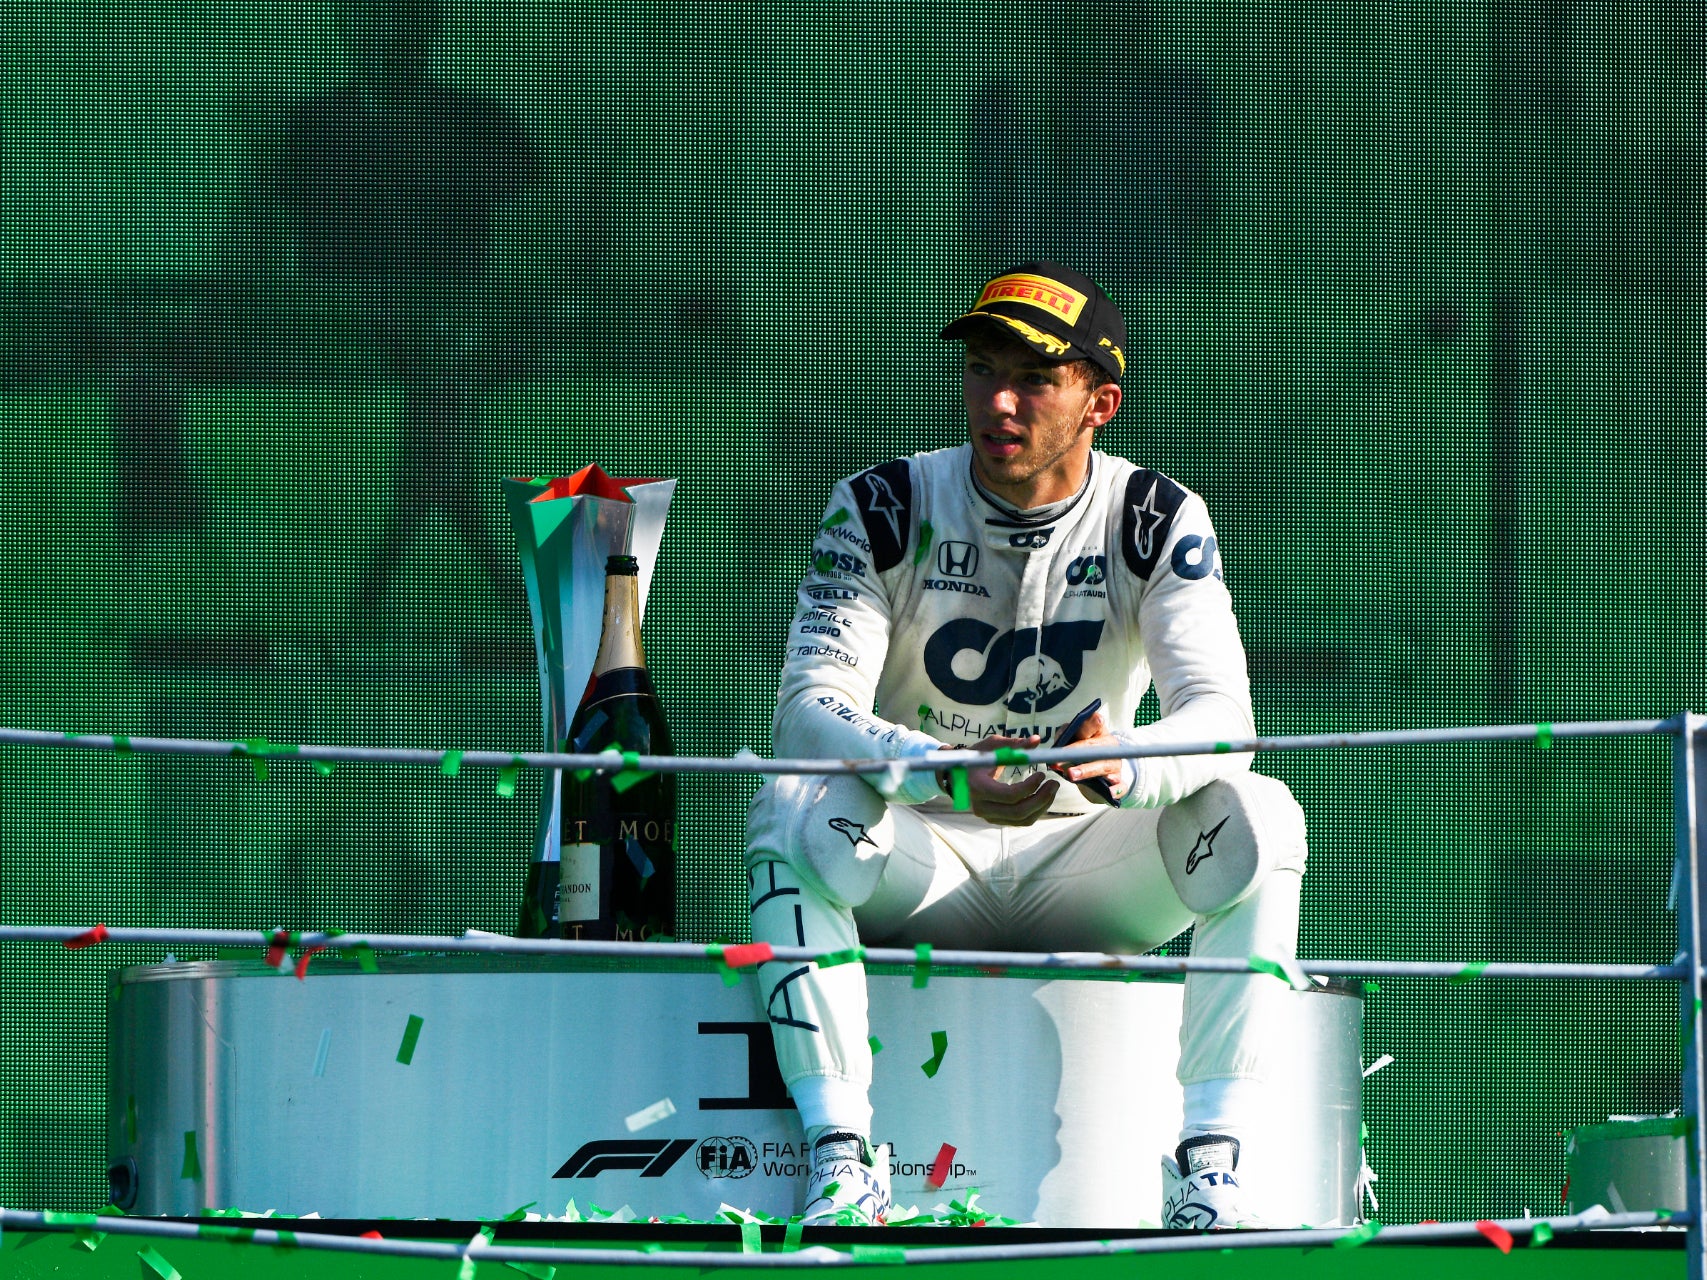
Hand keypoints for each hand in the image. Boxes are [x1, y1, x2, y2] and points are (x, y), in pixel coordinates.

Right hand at [942, 735, 1059, 826]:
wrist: (956, 776)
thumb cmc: (974, 758)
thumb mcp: (991, 746)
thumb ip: (1014, 744)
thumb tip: (1037, 740)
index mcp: (978, 787)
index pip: (1010, 795)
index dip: (1030, 786)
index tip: (1042, 774)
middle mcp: (982, 807)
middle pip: (1018, 812)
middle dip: (1041, 799)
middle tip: (1054, 784)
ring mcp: (988, 816)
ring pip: (1022, 819)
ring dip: (1042, 806)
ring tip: (1051, 789)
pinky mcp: (996, 820)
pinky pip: (1020, 821)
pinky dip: (1035, 810)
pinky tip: (1042, 797)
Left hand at [1049, 709, 1129, 804]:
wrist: (1095, 775)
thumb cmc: (1080, 754)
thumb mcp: (1069, 742)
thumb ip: (1063, 739)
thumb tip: (1056, 750)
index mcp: (1098, 731)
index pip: (1094, 722)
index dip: (1088, 725)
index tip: (1086, 725)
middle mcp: (1109, 746)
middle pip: (1095, 747)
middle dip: (1076, 753)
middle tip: (1059, 760)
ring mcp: (1115, 764)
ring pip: (1104, 765)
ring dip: (1087, 770)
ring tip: (1071, 775)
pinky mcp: (1118, 782)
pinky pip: (1120, 786)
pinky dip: (1116, 789)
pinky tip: (1110, 792)